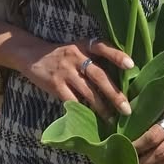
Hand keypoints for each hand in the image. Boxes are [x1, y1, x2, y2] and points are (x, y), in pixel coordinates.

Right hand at [19, 35, 133, 119]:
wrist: (32, 55)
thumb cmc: (63, 54)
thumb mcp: (79, 48)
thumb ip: (95, 58)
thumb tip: (121, 77)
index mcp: (84, 45)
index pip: (103, 47)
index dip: (117, 55)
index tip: (131, 65)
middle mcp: (76, 56)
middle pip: (99, 75)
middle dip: (114, 94)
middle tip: (126, 109)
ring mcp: (65, 71)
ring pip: (87, 92)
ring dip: (101, 107)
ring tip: (111, 118)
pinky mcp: (55, 85)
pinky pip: (72, 100)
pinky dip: (82, 110)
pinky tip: (90, 118)